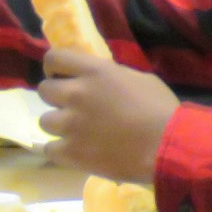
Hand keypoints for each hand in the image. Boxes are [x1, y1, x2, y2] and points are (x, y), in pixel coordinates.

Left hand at [37, 47, 177, 182]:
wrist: (168, 147)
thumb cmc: (162, 110)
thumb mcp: (138, 79)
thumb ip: (111, 76)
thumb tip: (98, 80)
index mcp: (94, 72)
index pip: (54, 58)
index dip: (53, 68)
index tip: (60, 76)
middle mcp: (76, 94)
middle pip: (44, 90)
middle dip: (56, 98)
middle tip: (72, 107)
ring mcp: (71, 125)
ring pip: (44, 120)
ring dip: (58, 125)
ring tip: (75, 132)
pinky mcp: (71, 153)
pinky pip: (48, 149)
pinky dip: (59, 150)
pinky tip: (72, 152)